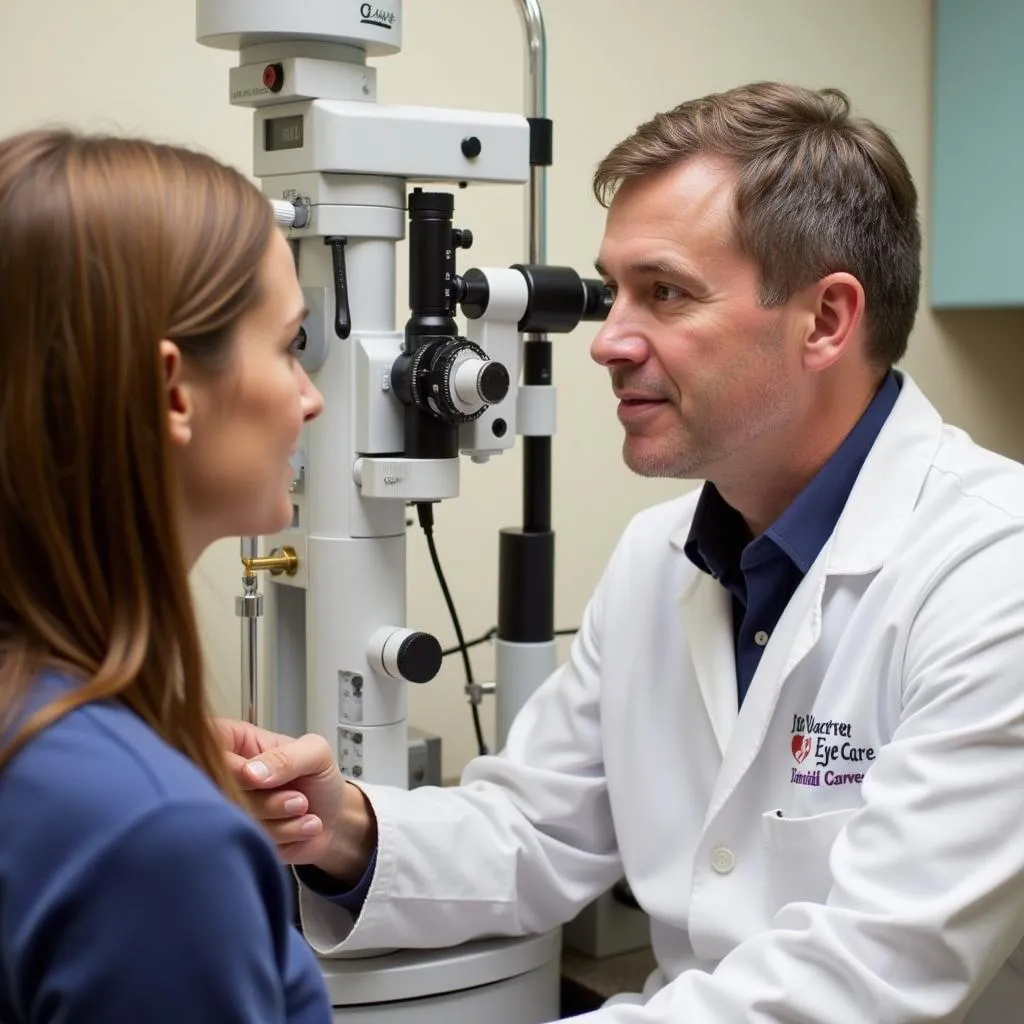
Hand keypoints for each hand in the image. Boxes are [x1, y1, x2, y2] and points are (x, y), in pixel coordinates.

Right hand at [214, 718, 376, 884]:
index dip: (230, 768)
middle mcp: (225, 776)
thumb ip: (287, 757)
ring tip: (303, 808)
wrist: (334, 819)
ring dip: (279, 819)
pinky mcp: (236, 839)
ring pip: (235, 820)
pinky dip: (283, 836)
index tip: (257, 779)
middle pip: (218, 791)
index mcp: (236, 744)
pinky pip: (249, 842)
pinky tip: (301, 826)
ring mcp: (228, 809)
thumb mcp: (316, 754)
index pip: (209, 748)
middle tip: (299, 799)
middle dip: (265, 800)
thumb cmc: (320, 780)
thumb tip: (250, 773)